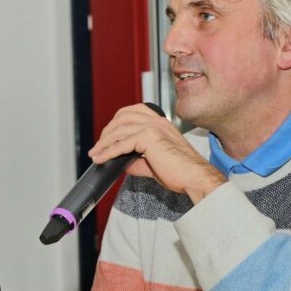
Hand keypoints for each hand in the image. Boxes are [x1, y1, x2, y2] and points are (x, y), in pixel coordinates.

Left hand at [88, 103, 225, 203]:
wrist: (194, 178)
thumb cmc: (181, 172)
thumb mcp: (155, 164)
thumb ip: (138, 161)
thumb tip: (123, 163)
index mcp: (161, 123)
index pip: (133, 112)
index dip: (117, 121)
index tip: (108, 135)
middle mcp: (157, 121)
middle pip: (123, 117)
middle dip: (107, 131)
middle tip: (98, 146)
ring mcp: (154, 127)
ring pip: (120, 129)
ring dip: (104, 142)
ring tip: (95, 154)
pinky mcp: (149, 137)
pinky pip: (122, 143)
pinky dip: (109, 151)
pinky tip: (102, 158)